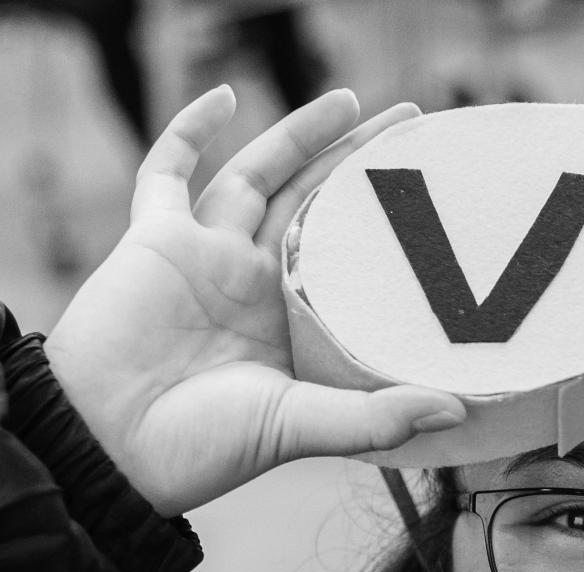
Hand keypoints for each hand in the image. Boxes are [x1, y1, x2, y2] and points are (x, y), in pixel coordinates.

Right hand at [44, 87, 464, 516]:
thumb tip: (456, 410)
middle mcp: (256, 283)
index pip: (351, 257)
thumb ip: (375, 418)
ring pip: (260, 176)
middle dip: (357, 163)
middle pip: (314, 203)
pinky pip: (168, 172)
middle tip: (412, 122)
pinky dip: (191, 130)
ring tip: (350, 102)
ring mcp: (207, 256)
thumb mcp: (303, 428)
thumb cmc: (206, 448)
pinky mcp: (157, 240)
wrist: (114, 445)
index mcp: (295, 323)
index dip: (387, 227)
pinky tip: (227, 98)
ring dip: (300, 136)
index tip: (434, 199)